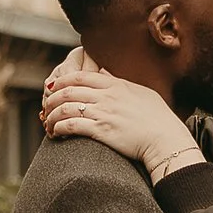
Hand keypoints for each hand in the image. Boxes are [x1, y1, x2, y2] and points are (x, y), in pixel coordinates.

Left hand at [42, 53, 199, 180]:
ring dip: (52, 115)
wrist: (166, 139)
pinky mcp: (102, 131)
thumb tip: (105, 73)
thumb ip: (120, 83)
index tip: (53, 87)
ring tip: (48, 123)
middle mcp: (107, 96)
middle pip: (69, 91)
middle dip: (52, 98)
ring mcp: (104, 113)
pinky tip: (56, 133)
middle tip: (46, 106)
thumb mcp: (141, 93)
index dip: (63, 80)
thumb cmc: (158, 118)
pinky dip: (59, 128)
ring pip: (66, 108)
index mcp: (116, 85)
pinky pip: (71, 126)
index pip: (81, 76)